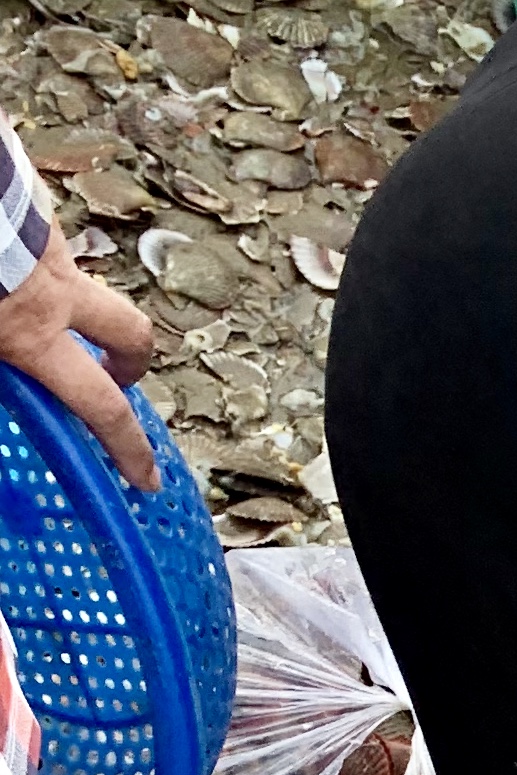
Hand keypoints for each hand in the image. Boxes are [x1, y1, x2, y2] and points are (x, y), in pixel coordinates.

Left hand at [0, 220, 157, 490]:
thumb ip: (1, 347)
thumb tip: (5, 364)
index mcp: (32, 333)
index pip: (102, 407)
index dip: (129, 448)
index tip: (147, 476)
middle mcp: (57, 291)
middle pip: (132, 334)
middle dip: (131, 360)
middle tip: (114, 372)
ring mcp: (50, 244)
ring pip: (77, 277)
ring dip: (62, 293)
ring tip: (19, 289)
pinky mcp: (32, 202)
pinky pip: (40, 232)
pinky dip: (25, 244)